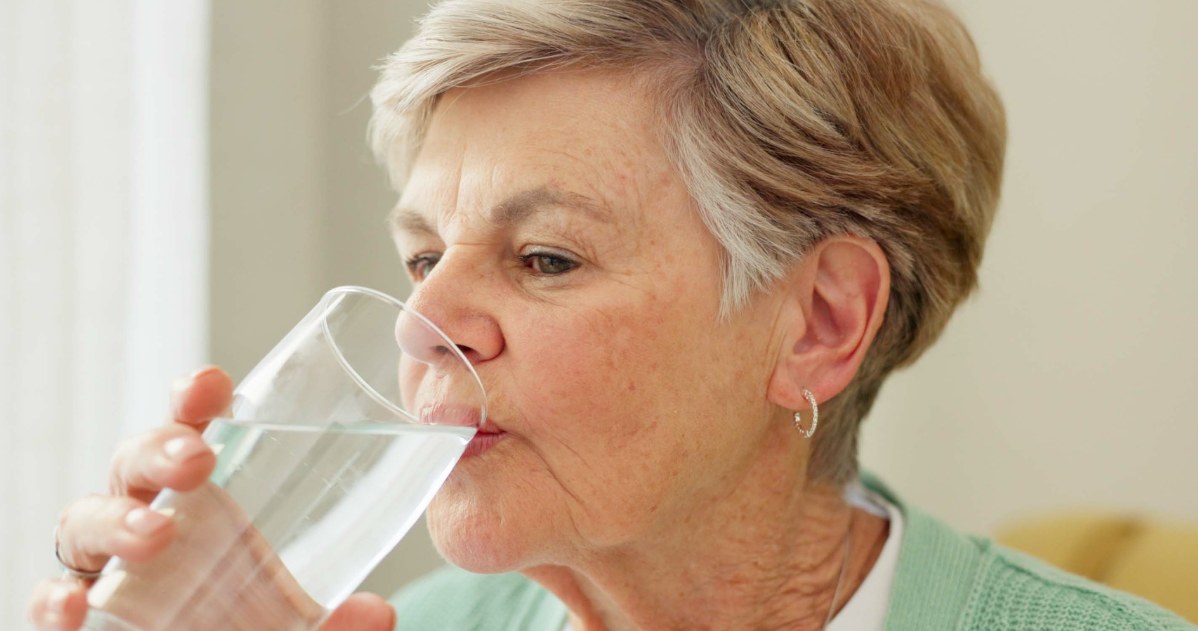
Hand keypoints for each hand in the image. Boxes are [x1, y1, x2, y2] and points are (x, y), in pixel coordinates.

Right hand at [27, 367, 395, 630]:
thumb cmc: (244, 623)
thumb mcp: (297, 619)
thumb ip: (335, 617)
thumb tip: (380, 613)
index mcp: (202, 498)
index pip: (192, 431)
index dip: (195, 402)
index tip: (215, 385)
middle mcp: (147, 518)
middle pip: (136, 463)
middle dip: (160, 448)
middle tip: (197, 459)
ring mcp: (105, 566)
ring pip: (85, 520)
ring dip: (114, 519)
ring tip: (155, 533)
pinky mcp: (79, 613)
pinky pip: (52, 596)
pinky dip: (54, 599)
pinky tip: (71, 604)